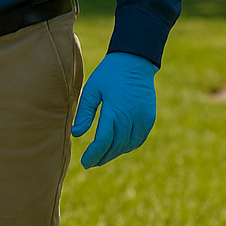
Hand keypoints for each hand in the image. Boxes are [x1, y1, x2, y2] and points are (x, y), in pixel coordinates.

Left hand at [70, 52, 157, 168]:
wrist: (135, 62)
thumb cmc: (109, 74)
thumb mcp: (92, 90)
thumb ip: (85, 113)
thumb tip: (76, 134)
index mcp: (115, 109)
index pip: (104, 140)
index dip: (94, 154)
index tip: (85, 162)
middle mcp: (131, 116)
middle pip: (116, 145)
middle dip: (102, 157)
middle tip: (91, 163)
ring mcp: (143, 118)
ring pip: (128, 145)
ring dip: (114, 153)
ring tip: (101, 157)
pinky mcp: (149, 118)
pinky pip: (138, 140)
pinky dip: (127, 146)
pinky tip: (117, 148)